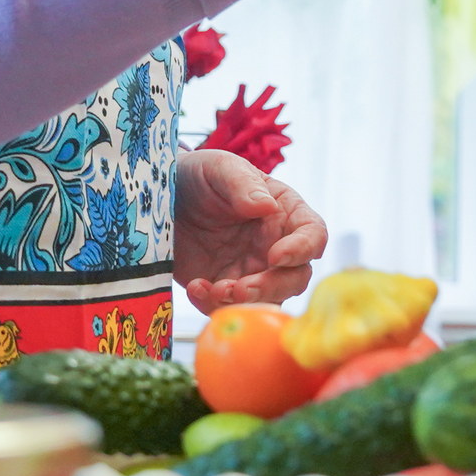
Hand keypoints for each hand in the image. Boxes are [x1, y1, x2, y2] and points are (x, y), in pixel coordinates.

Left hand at [173, 150, 325, 308]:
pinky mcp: (222, 286)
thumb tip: (267, 206)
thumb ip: (243, 183)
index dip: (302, 250)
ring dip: (244, 303)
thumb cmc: (200, 174)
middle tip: (240, 288)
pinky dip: (212, 305)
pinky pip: (227, 307)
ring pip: (266, 300)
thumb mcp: (219, 167)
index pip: (313, 235)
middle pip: (294, 278)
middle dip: (270, 287)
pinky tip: (195, 287)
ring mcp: (250, 270)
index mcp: (285, 213)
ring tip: (213, 288)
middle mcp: (274, 246)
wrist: (162, 196)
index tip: (276, 256)